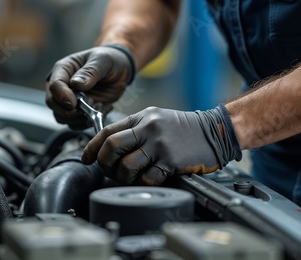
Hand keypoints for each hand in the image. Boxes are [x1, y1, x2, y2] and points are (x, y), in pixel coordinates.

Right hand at [46, 46, 132, 129]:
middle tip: (85, 109)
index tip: (74, 103)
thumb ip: (90, 71)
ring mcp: (69, 100)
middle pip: (52, 103)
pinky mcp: (78, 111)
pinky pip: (75, 123)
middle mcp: (62, 85)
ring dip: (78, 119)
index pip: (54, 85)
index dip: (61, 96)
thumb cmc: (109, 60)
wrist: (119, 71)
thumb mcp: (102, 61)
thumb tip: (76, 84)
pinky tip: (101, 111)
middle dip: (68, 111)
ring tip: (97, 107)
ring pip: (61, 117)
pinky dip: (87, 123)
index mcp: (63, 69)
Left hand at [81, 105, 241, 184]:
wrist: (214, 131)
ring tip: (129, 178)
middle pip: (112, 146)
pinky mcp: (171, 160)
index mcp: (141, 118)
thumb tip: (109, 146)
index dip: (92, 147)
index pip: (107, 131)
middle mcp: (148, 128)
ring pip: (126, 165)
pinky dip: (144, 182)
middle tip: (107, 170)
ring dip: (122, 177)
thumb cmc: (184, 128)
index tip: (86, 158)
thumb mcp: (156, 119)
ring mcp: (159, 144)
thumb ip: (134, 129)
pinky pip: (148, 177)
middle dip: (103, 163)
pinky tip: (149, 178)